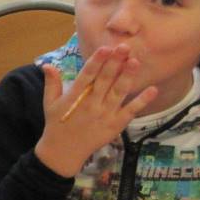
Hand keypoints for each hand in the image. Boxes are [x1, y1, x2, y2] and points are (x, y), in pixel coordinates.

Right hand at [33, 44, 158, 177]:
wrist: (63, 152)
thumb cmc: (57, 124)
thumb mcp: (49, 103)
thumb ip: (51, 83)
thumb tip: (47, 65)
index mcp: (74, 97)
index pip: (87, 76)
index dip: (96, 61)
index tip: (105, 48)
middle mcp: (91, 104)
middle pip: (105, 80)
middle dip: (115, 63)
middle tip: (125, 47)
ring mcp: (104, 115)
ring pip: (118, 93)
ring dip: (127, 77)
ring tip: (135, 62)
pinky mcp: (115, 125)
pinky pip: (130, 111)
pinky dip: (142, 101)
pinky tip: (152, 89)